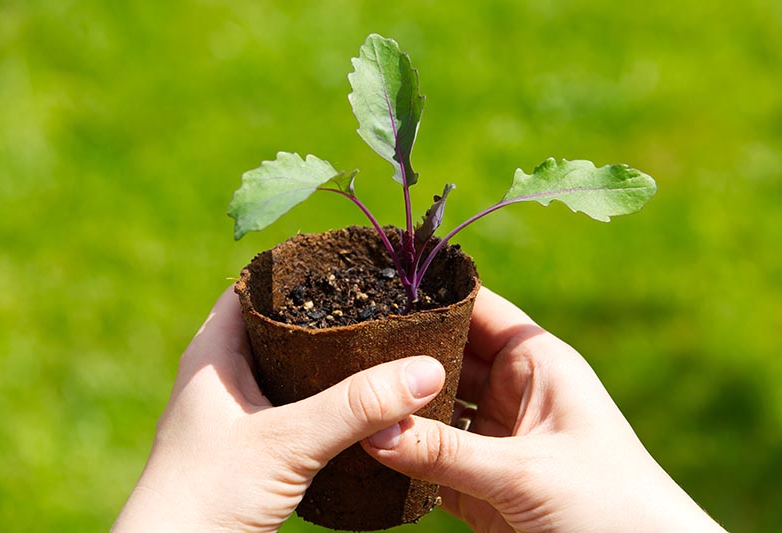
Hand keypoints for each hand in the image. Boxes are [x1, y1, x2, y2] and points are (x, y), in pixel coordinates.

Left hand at [113, 288, 445, 532]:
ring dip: (330, 365)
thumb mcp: (287, 444)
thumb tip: (427, 368)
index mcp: (213, 355)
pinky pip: (295, 410)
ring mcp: (236, 416)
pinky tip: (361, 408)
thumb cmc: (206, 500)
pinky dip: (327, 404)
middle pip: (280, 328)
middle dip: (328, 319)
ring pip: (290, 372)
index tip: (352, 263)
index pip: (255, 288)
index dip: (300, 271)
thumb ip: (356, 406)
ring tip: (382, 349)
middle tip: (382, 306)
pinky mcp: (252, 450)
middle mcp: (221, 378)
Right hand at [363, 287, 725, 532]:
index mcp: (536, 363)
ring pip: (433, 410)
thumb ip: (446, 452)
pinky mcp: (481, 482)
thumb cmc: (612, 506)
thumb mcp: (525, 473)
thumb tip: (371, 430)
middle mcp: (512, 391)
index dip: (431, 300)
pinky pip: (431, 460)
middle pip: (445, 359)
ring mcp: (495, 437)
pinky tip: (364, 448)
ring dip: (398, 409)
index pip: (476, 311)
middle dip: (401, 357)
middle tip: (342, 348)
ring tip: (341, 393)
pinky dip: (402, 457)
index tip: (374, 290)